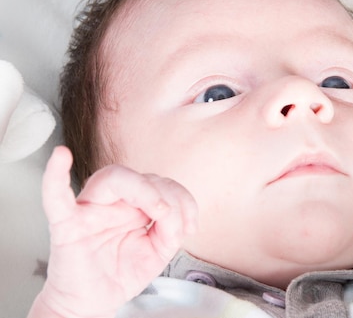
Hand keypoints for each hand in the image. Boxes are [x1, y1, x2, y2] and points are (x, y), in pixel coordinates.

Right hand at [29, 146, 197, 317]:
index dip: (183, 199)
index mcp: (134, 204)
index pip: (161, 184)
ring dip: (142, 189)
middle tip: (169, 217)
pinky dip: (54, 177)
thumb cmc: (121, 272)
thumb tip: (175, 217)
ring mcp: (89, 211)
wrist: (93, 302)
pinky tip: (60, 157)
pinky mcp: (65, 226)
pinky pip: (56, 198)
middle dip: (164, 193)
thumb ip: (170, 231)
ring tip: (157, 211)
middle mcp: (112, 201)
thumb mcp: (158, 251)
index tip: (191, 227)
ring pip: (111, 178)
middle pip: (139, 177)